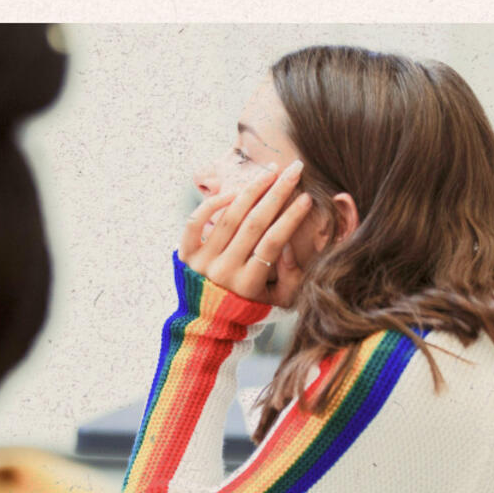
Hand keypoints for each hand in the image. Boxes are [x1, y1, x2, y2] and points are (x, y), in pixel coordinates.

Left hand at [179, 160, 312, 306]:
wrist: (209, 322)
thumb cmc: (250, 307)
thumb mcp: (278, 301)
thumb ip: (292, 278)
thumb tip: (290, 247)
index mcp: (247, 285)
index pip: (272, 243)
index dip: (290, 218)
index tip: (307, 197)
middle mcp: (222, 271)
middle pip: (253, 223)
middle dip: (277, 193)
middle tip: (294, 170)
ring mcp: (201, 261)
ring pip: (228, 216)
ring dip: (251, 190)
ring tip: (270, 172)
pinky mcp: (186, 254)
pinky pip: (196, 221)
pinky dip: (213, 203)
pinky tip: (234, 192)